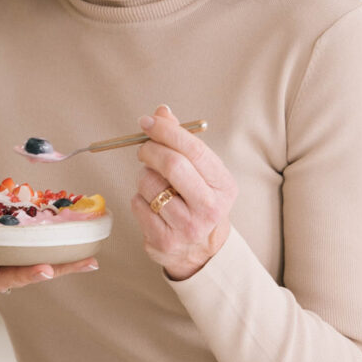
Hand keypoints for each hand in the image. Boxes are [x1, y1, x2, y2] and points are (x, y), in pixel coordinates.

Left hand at [132, 107, 233, 281]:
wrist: (201, 249)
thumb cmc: (198, 200)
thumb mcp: (200, 171)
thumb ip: (181, 141)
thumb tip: (161, 112)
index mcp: (223, 185)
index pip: (194, 150)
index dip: (167, 131)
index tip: (148, 122)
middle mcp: (209, 208)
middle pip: (172, 165)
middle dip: (151, 150)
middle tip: (143, 149)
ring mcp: (186, 227)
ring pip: (149, 184)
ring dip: (144, 176)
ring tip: (154, 183)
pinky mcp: (164, 241)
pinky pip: (138, 204)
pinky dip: (139, 198)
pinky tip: (152, 204)